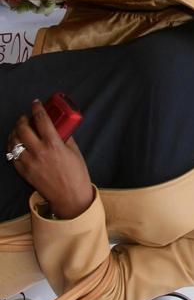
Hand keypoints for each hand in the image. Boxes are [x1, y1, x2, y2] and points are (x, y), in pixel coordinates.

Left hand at [6, 100, 93, 218]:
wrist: (70, 196)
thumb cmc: (76, 174)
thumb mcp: (74, 151)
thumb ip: (65, 137)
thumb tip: (59, 127)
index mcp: (53, 144)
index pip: (41, 119)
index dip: (37, 108)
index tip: (36, 103)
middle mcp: (39, 152)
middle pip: (23, 128)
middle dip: (23, 119)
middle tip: (26, 116)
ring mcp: (30, 162)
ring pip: (14, 141)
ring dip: (15, 132)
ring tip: (19, 129)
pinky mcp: (24, 172)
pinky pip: (12, 156)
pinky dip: (12, 147)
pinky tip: (16, 143)